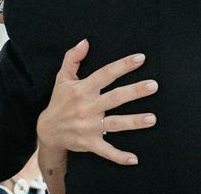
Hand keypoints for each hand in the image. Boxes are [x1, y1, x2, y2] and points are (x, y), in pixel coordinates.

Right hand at [36, 39, 157, 165]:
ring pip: (115, 123)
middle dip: (135, 92)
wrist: (47, 132)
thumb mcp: (62, 78)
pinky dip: (119, 156)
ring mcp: (89, 126)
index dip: (123, 66)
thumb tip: (85, 41)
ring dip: (134, 122)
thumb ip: (72, 58)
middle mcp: (87, 107)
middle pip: (115, 98)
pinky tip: (134, 159)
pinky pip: (106, 151)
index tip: (141, 58)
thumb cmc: (59, 101)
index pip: (106, 74)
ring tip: (152, 119)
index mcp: (83, 89)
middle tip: (154, 85)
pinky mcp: (90, 143)